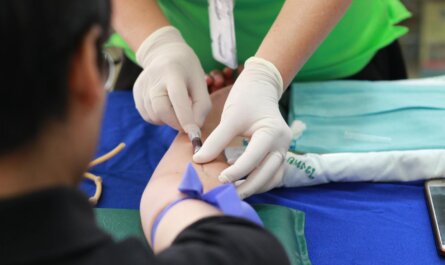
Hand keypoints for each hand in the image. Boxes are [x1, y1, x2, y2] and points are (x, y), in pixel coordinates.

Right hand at [133, 26, 210, 132]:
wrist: (164, 53)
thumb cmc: (187, 71)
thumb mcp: (201, 83)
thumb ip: (202, 106)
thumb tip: (194, 129)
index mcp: (173, 72)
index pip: (177, 98)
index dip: (186, 118)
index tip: (194, 134)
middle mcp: (153, 78)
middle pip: (161, 110)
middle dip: (176, 123)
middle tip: (187, 123)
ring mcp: (142, 86)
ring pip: (154, 116)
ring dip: (169, 120)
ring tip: (176, 107)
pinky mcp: (136, 93)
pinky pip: (148, 116)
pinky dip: (159, 118)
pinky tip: (166, 106)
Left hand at [194, 57, 291, 198]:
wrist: (261, 87)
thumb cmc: (246, 99)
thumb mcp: (231, 117)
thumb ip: (216, 140)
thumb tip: (198, 160)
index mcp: (273, 133)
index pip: (254, 158)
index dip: (236, 172)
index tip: (219, 179)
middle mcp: (283, 145)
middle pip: (267, 174)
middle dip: (247, 187)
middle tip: (226, 195)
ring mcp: (283, 151)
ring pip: (272, 178)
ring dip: (254, 188)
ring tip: (233, 193)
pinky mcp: (278, 154)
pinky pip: (272, 175)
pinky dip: (259, 182)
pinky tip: (242, 185)